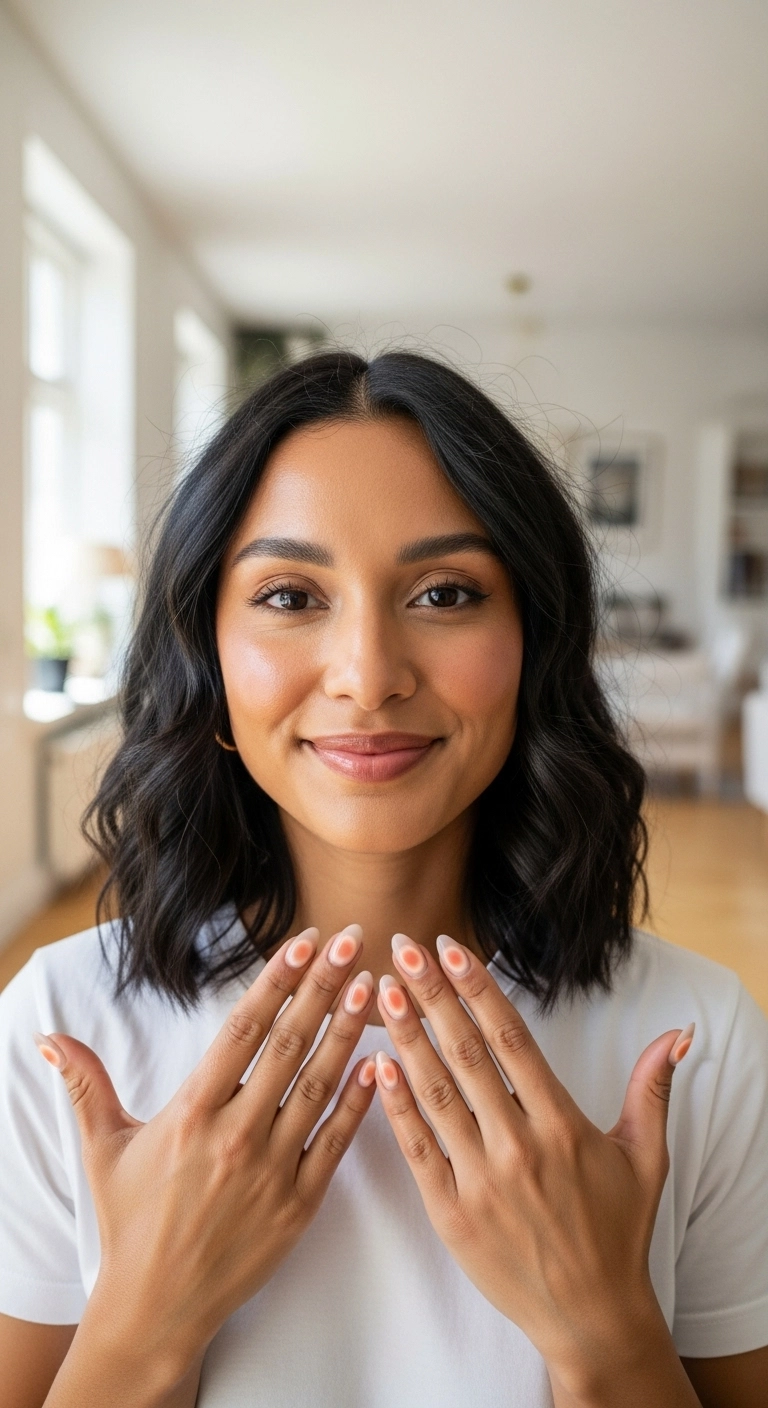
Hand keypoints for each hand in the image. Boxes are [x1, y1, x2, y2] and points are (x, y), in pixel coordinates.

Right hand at [34, 927, 376, 1389]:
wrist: (156, 1307)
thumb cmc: (131, 1221)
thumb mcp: (103, 1147)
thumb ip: (87, 1084)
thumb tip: (49, 1038)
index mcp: (191, 1112)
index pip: (242, 1030)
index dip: (276, 982)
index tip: (303, 942)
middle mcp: (235, 1135)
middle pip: (288, 1046)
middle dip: (323, 988)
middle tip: (351, 941)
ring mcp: (271, 1169)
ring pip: (318, 1086)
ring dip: (347, 1033)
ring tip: (370, 986)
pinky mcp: (299, 1203)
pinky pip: (335, 1141)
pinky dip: (359, 1101)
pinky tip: (379, 1063)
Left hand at [373, 934, 696, 1404]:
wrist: (590, 1314)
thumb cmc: (617, 1229)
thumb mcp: (645, 1155)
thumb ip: (652, 1088)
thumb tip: (680, 1034)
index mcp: (562, 1124)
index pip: (511, 1040)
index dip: (479, 989)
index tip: (451, 949)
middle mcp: (519, 1146)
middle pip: (466, 1055)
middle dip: (432, 997)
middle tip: (403, 949)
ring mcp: (481, 1180)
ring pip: (436, 1094)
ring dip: (406, 1039)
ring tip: (381, 992)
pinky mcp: (451, 1213)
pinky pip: (418, 1149)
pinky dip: (396, 1106)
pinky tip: (377, 1066)